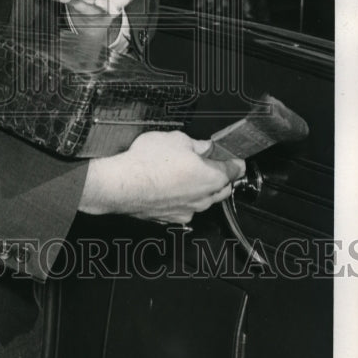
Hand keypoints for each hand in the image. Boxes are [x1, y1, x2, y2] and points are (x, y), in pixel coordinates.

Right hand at [79, 130, 245, 224]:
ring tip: (185, 174)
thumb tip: (202, 147)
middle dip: (221, 176)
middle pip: (223, 188)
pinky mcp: (171, 218)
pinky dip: (183, 200)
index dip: (236, 161)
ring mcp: (188, 211)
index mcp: (212, 177)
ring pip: (204, 201)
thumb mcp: (176, 139)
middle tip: (211, 163)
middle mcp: (204, 198)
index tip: (235, 158)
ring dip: (201, 189)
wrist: (122, 184)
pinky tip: (170, 188)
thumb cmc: (147, 163)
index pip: (235, 170)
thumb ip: (195, 144)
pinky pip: (185, 209)